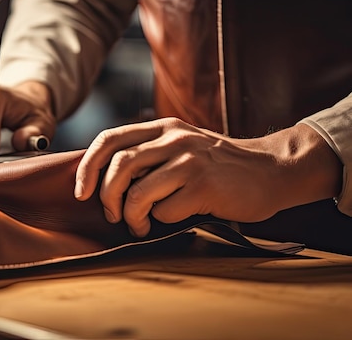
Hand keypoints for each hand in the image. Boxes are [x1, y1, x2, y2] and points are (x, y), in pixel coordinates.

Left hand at [74, 117, 341, 236]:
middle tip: (112, 215)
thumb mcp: (181, 146)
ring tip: (141, 225)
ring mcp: (189, 160)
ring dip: (132, 216)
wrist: (270, 171)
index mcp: (162, 127)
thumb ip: (148, 154)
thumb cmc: (217, 166)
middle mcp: (173, 138)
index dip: (87, 167)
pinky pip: (164, 211)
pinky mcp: (204, 186)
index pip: (109, 140)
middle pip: (118, 167)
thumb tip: (103, 179)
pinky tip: (175, 218)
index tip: (82, 192)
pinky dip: (161, 221)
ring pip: (137, 193)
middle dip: (106, 197)